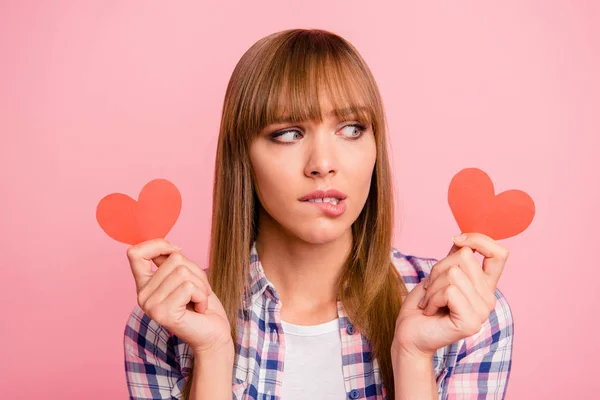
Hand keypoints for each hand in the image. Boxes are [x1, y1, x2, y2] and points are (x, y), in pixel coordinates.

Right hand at [127, 238, 232, 354]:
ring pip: (182, 272)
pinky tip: (199, 309)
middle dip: (195, 272)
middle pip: (173, 259)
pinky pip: (188, 287)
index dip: (158, 244)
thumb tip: (170, 248)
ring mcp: (150, 306)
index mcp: (145, 284)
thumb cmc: (201, 303)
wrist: (213, 333)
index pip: (135, 253)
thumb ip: (173, 261)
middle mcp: (142, 295)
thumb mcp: (187, 275)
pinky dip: (202, 295)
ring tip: (198, 300)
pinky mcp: (162, 314)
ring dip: (200, 285)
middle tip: (196, 292)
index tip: (176, 251)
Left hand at [392, 233, 508, 359]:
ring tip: (430, 302)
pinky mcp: (471, 322)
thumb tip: (462, 238)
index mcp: (484, 285)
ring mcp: (483, 311)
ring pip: (454, 273)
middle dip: (438, 268)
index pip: (500, 254)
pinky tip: (430, 311)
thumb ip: (454, 257)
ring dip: (432, 286)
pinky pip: (449, 291)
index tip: (457, 240)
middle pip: (464, 257)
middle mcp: (489, 298)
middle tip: (431, 289)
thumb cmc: (423, 304)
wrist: (409, 334)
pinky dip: (432, 298)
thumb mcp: (439, 274)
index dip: (479, 240)